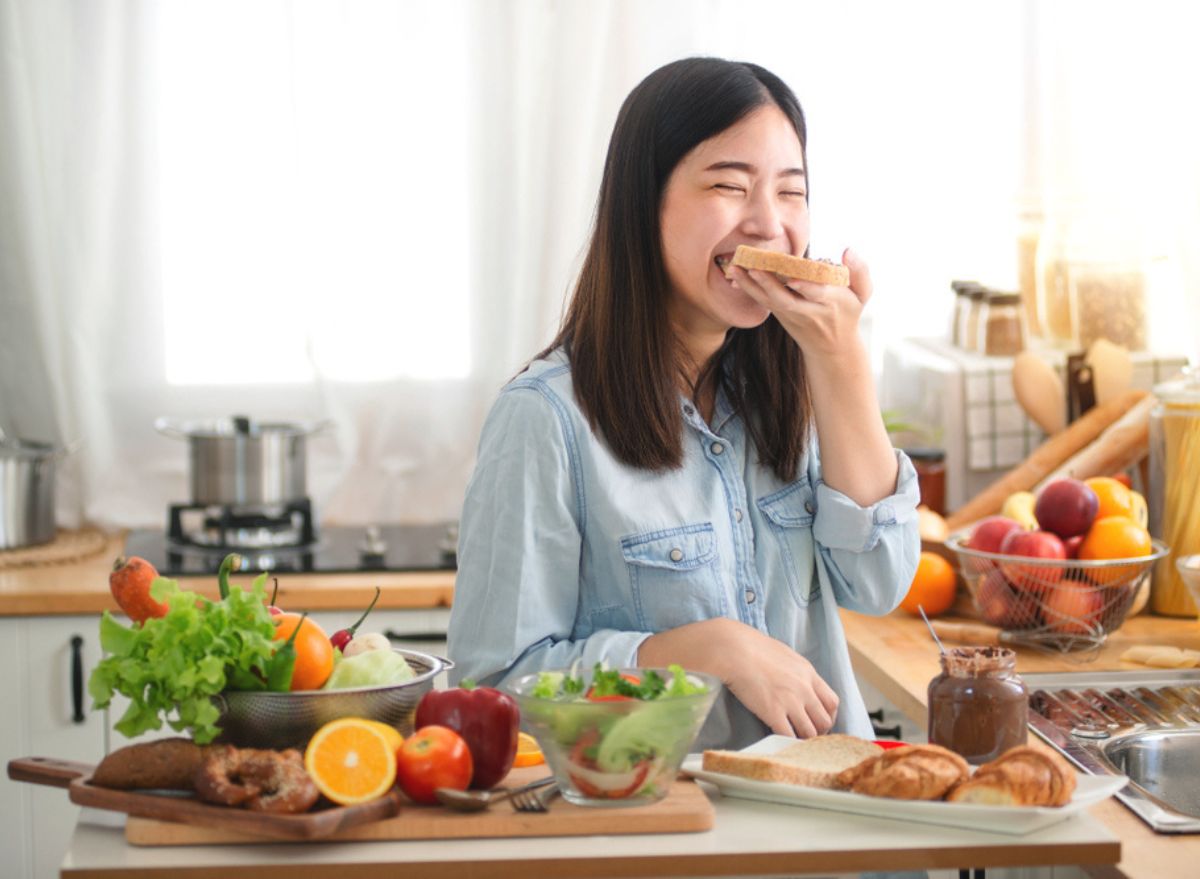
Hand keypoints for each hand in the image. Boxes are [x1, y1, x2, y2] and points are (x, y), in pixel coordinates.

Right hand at [638, 618, 837, 737]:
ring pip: (810, 733)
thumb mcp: (783, 654)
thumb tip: (793, 681)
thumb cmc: (751, 647)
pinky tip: (779, 741)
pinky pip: (788, 736)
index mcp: (808, 673)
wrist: (733, 649)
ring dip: (802, 740)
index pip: (832, 702)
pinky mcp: (773, 712)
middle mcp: (804, 689)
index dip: (827, 716)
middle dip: (818, 732)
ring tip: (792, 740)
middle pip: (825, 721)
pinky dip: (787, 743)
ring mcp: (790, 702)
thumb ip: (794, 671)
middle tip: (805, 735)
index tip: (817, 721)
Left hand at [730, 247, 871, 359]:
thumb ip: (860, 271)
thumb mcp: (863, 294)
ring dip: (751, 285)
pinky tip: (736, 274)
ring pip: (770, 301)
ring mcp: (791, 315)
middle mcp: (808, 311)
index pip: (818, 294)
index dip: (806, 287)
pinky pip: (763, 301)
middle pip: (786, 300)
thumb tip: (847, 250)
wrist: (831, 347)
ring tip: (736, 267)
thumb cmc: (848, 313)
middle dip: (769, 285)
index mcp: (831, 303)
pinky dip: (748, 288)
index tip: (792, 277)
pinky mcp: (780, 315)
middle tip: (754, 268)